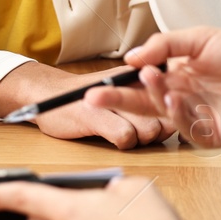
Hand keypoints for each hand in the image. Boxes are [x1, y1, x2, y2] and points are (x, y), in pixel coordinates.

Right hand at [33, 95, 174, 148]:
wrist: (48, 94)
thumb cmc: (87, 96)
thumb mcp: (118, 89)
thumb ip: (145, 100)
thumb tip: (173, 120)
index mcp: (137, 77)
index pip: (168, 98)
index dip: (168, 113)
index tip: (158, 119)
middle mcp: (129, 85)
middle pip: (163, 118)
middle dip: (156, 130)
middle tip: (137, 127)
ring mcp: (112, 100)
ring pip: (149, 130)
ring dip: (139, 138)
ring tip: (120, 130)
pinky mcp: (96, 116)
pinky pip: (126, 137)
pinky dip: (121, 141)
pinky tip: (108, 134)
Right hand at [83, 27, 220, 148]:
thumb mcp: (199, 38)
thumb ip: (164, 45)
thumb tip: (133, 58)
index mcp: (177, 76)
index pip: (141, 82)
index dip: (120, 83)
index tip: (97, 83)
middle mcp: (182, 98)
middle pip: (142, 102)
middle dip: (116, 100)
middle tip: (92, 98)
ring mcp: (194, 117)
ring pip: (161, 113)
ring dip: (152, 97)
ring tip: (150, 77)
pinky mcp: (210, 135)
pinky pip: (185, 128)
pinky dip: (176, 113)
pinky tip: (174, 97)